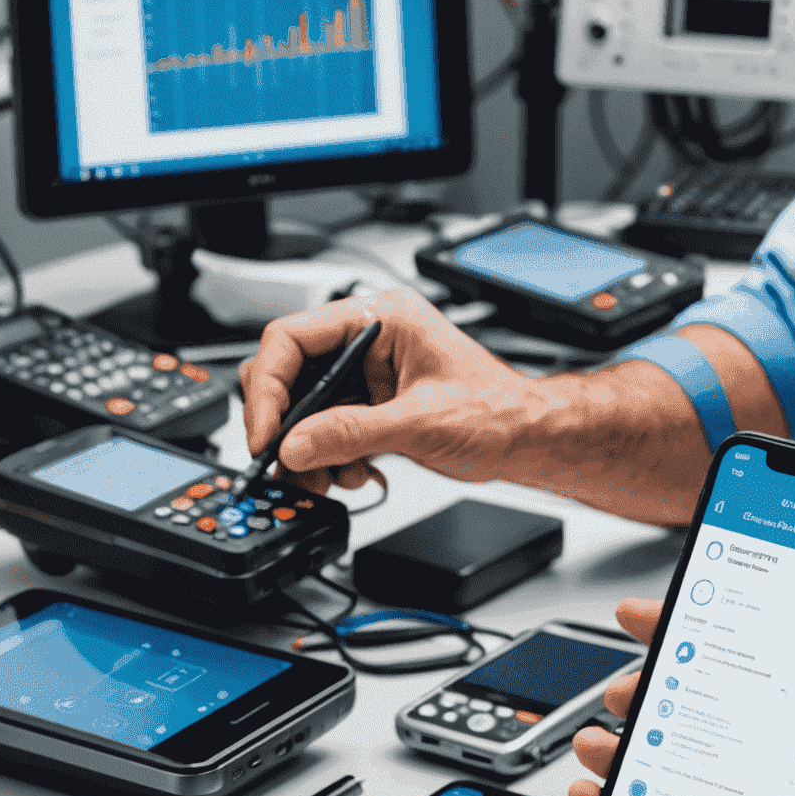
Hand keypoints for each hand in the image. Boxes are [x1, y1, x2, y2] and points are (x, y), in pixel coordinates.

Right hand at [239, 288, 550, 494]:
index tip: (266, 432)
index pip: (292, 337)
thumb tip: (295, 445)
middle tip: (285, 461)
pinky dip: (329, 459)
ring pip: (305, 409)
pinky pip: (326, 430)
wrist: (528, 439)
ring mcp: (368, 374)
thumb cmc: (499, 410)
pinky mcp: (371, 406)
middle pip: (290, 373)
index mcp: (381, 318)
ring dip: (309, 450)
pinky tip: (353, 474)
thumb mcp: (419, 422)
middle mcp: (369, 340)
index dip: (269, 386)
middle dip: (287, 424)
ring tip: (329, 477)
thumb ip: (350, 433)